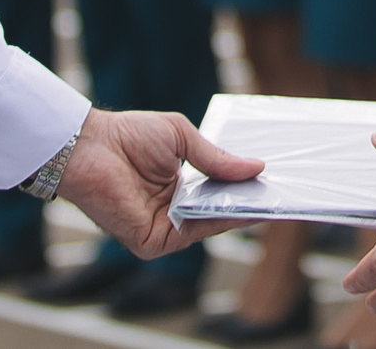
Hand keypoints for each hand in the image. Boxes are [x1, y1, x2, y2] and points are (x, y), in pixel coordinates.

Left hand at [55, 107, 262, 258]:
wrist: (91, 146)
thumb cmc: (129, 135)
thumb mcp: (183, 140)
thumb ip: (218, 159)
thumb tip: (258, 168)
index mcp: (179, 188)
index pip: (218, 193)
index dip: (244, 188)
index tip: (274, 181)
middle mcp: (173, 211)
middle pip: (219, 212)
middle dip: (250, 202)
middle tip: (284, 192)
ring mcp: (164, 228)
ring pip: (211, 225)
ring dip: (240, 212)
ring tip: (271, 197)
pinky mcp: (153, 241)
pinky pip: (194, 233)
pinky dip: (218, 222)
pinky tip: (239, 206)